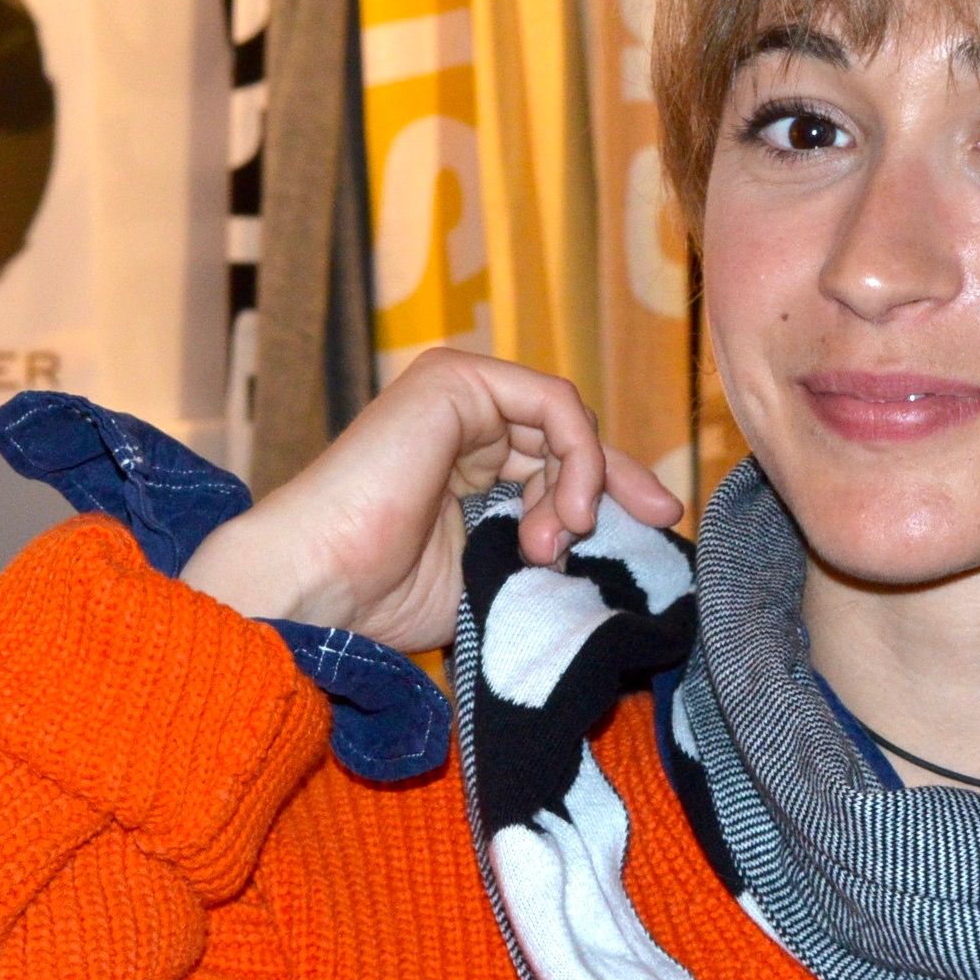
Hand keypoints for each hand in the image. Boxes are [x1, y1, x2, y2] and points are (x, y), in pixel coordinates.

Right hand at [180, 349, 685, 652]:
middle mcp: (461, 422)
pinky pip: (554, 404)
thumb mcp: (497, 569)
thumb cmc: (387, 598)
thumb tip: (624, 543)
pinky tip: (572, 511)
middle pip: (569, 437)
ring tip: (555, 546)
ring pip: (566, 421)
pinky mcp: (454, 381)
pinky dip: (579, 455)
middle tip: (655, 521)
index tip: (657, 528)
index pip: (557, 463)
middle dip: (617, 482)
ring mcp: (456, 395)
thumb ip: (548, 544)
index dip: (611, 491)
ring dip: (582, 486)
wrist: (321, 589)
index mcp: (463, 463)